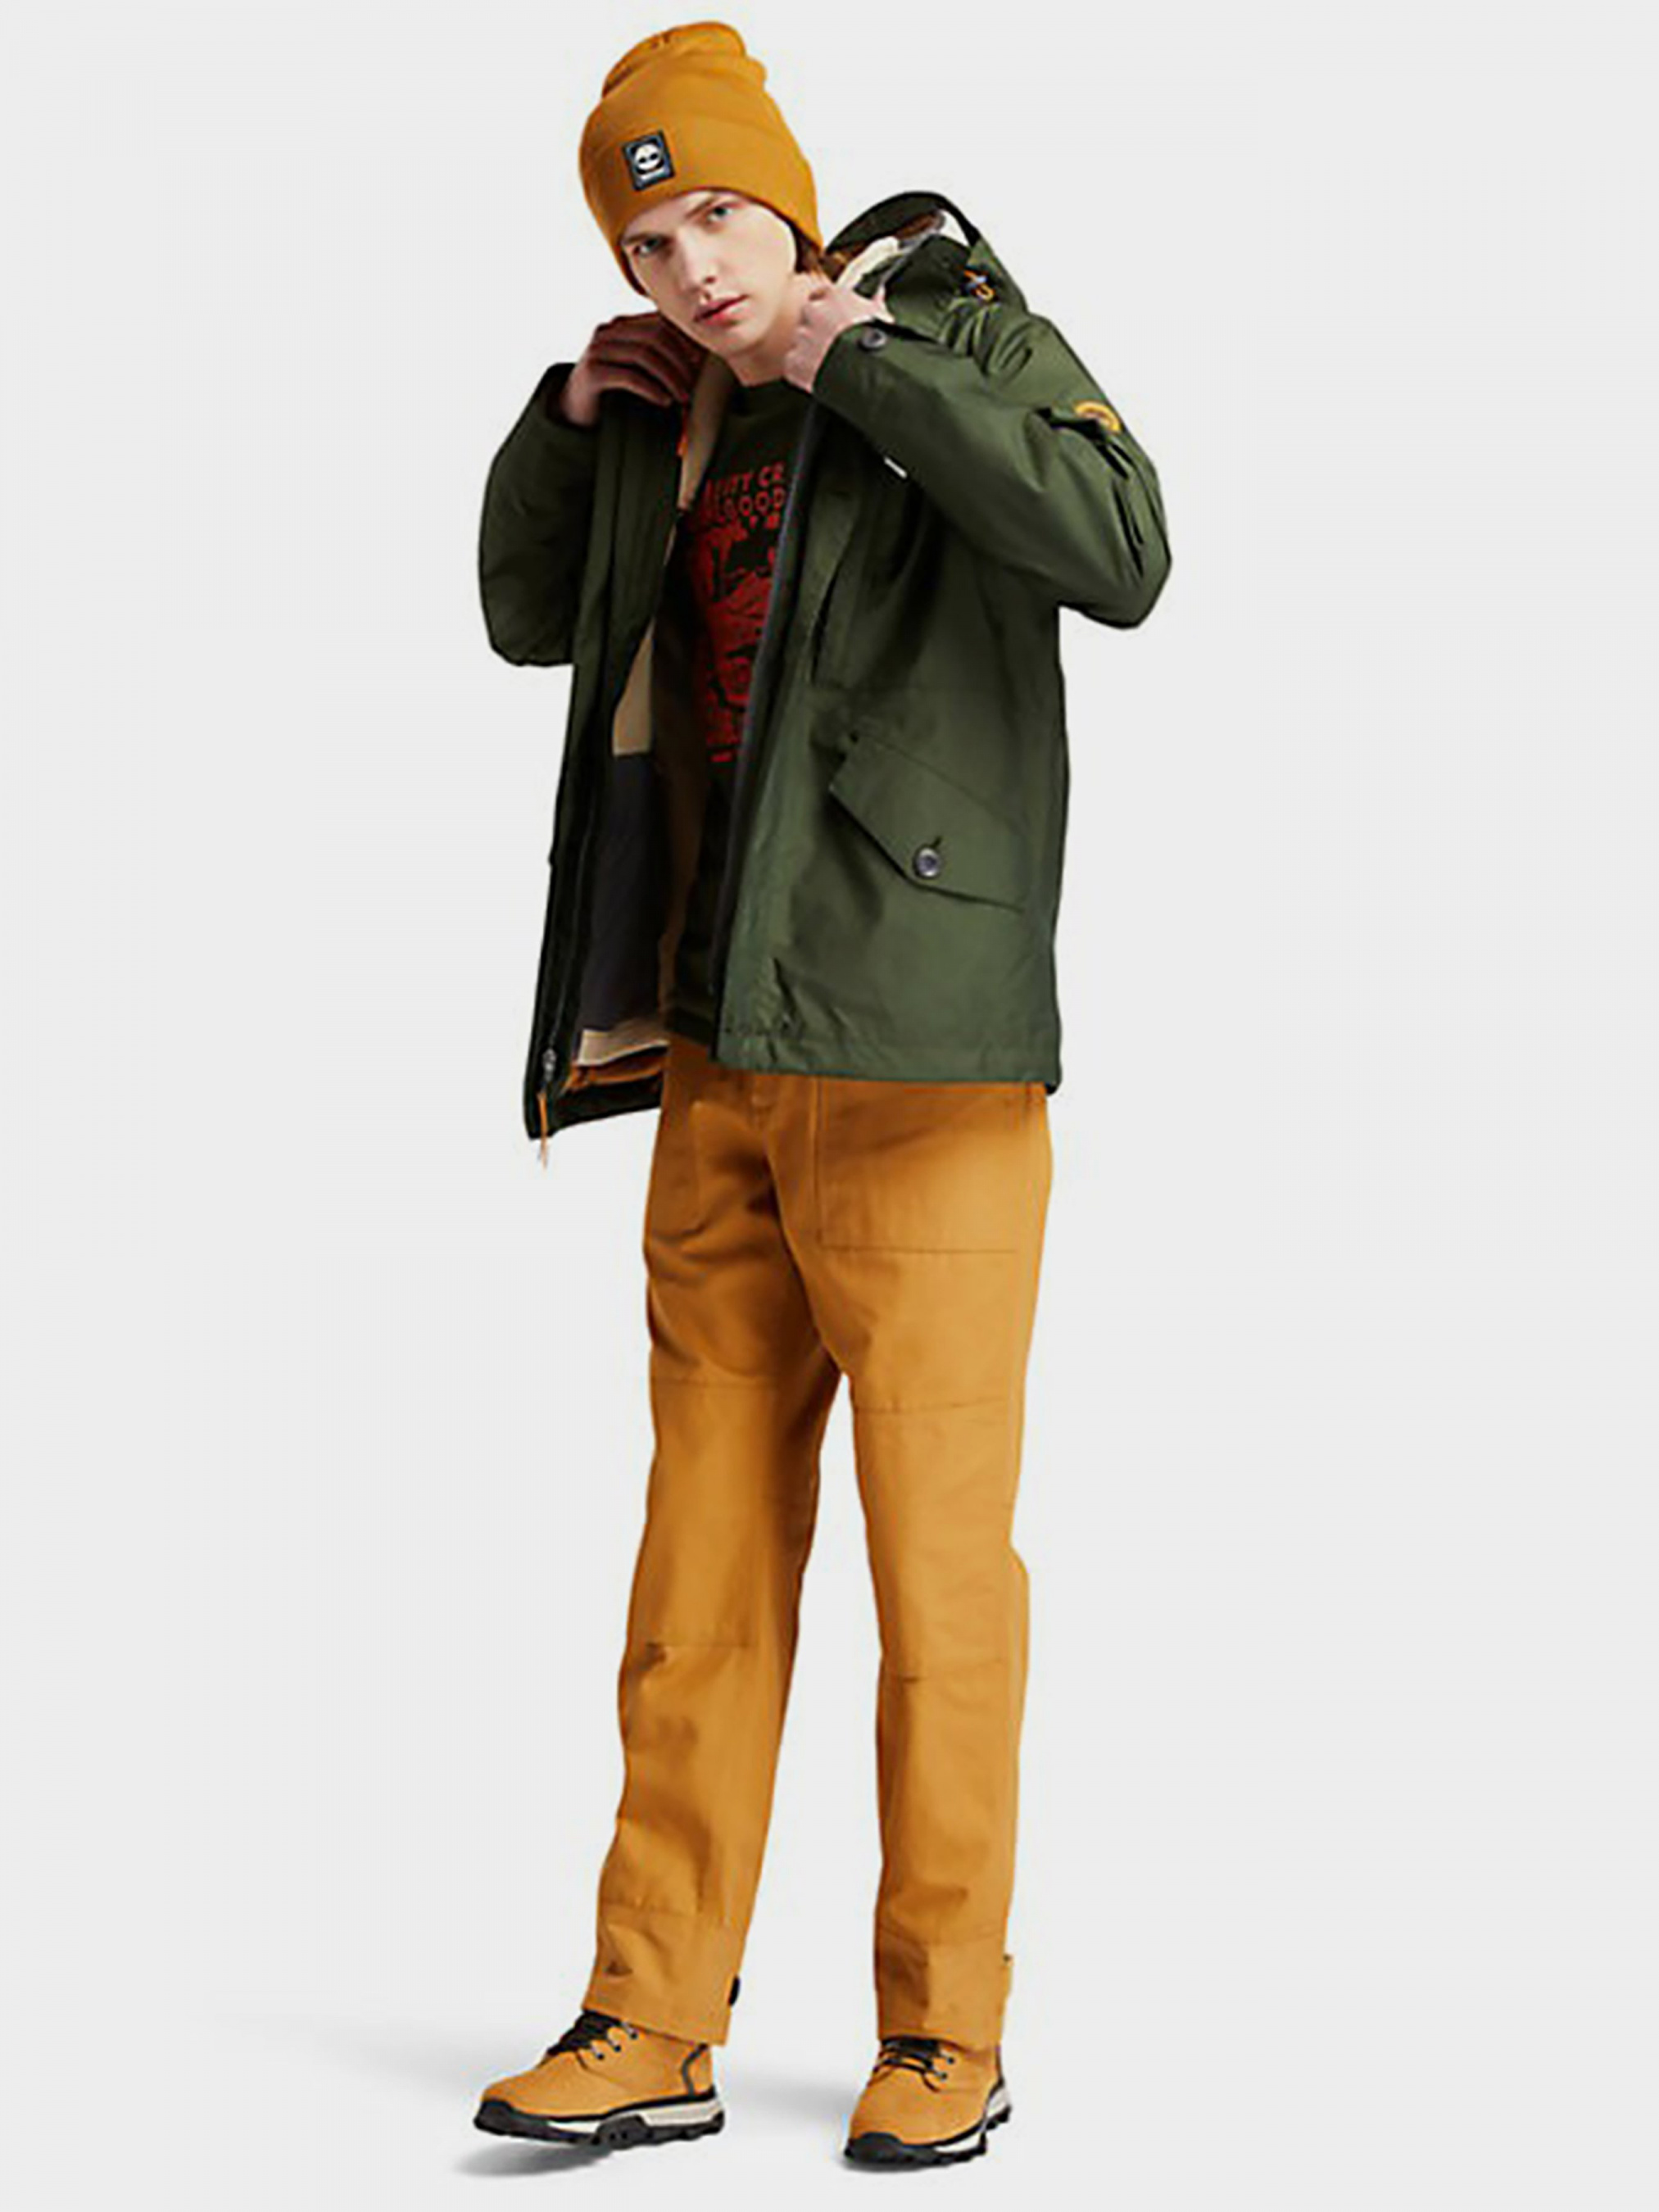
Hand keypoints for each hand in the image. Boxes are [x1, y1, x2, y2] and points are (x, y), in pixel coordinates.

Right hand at [559, 311, 703, 426]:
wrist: (576, 409)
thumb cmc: (614, 389)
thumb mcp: (637, 367)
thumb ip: (659, 356)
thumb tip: (700, 358)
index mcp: (622, 324)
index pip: (661, 322)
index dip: (685, 341)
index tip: (702, 363)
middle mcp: (608, 332)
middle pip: (656, 336)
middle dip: (680, 361)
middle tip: (693, 385)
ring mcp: (598, 350)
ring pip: (645, 355)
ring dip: (670, 377)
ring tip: (683, 396)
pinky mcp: (592, 373)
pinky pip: (629, 376)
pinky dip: (652, 389)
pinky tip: (665, 401)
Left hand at [781, 280, 894, 393]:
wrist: (863, 368)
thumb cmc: (875, 341)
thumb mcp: (880, 317)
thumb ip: (875, 303)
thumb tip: (879, 293)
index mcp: (834, 296)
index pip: (822, 293)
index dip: (826, 305)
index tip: (831, 313)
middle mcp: (813, 312)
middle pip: (808, 316)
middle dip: (816, 328)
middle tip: (831, 342)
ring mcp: (801, 337)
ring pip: (801, 341)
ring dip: (810, 350)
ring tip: (829, 363)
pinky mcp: (794, 361)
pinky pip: (793, 365)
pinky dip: (802, 371)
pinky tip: (819, 376)